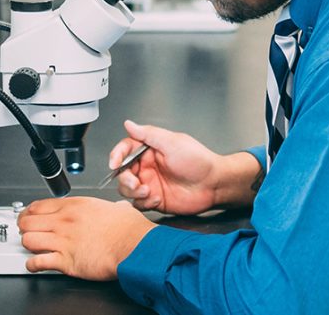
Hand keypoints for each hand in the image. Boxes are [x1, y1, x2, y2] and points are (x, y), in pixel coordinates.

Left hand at [17, 197, 154, 279]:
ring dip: (28, 245)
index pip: (38, 206)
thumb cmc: (129, 230)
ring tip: (33, 248)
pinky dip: (32, 265)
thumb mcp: (115, 208)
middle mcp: (64, 221)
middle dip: (24, 227)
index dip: (29, 212)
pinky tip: (35, 265)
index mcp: (74, 206)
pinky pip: (38, 262)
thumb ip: (107, 209)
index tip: (28, 216)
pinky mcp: (66, 261)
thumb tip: (116, 210)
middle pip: (27, 221)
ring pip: (28, 240)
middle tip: (26, 231)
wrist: (134, 246)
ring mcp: (63, 241)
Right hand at [111, 120, 261, 214]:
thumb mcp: (172, 142)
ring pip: (127, 189)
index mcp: (150, 150)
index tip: (114, 163)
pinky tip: (158, 199)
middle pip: (122, 172)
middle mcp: (147, 166)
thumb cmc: (199, 161)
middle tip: (136, 183)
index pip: (125, 149)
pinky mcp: (154, 199)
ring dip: (133, 192)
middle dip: (125, 179)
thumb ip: (148, 134)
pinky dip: (144, 203)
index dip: (116, 155)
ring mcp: (150, 183)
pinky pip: (138, 203)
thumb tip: (129, 124)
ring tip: (147, 192)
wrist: (214, 185)